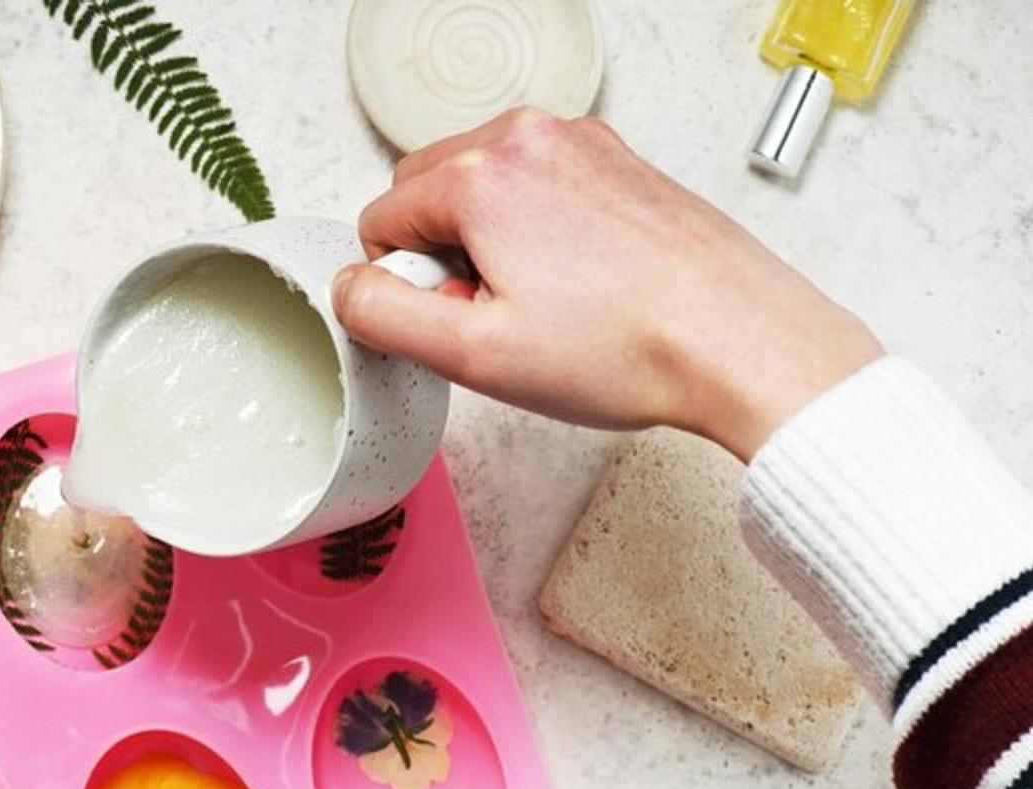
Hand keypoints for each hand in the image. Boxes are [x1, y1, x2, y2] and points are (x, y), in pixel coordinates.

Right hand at [333, 108, 883, 458]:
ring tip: (543, 305)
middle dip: (441, 255)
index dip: (403, 285)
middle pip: (429, 190)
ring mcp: (582, 144)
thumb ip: (382, 317)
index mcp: (483, 176)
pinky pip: (540, 188)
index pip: (380, 218)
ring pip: (486, 187)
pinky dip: (539, 233)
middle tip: (495, 316)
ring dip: (489, 243)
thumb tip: (348, 287)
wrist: (736, 339)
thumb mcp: (472, 355)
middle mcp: (531, 139)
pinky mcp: (619, 163)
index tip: (457, 320)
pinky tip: (579, 288)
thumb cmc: (625, 348)